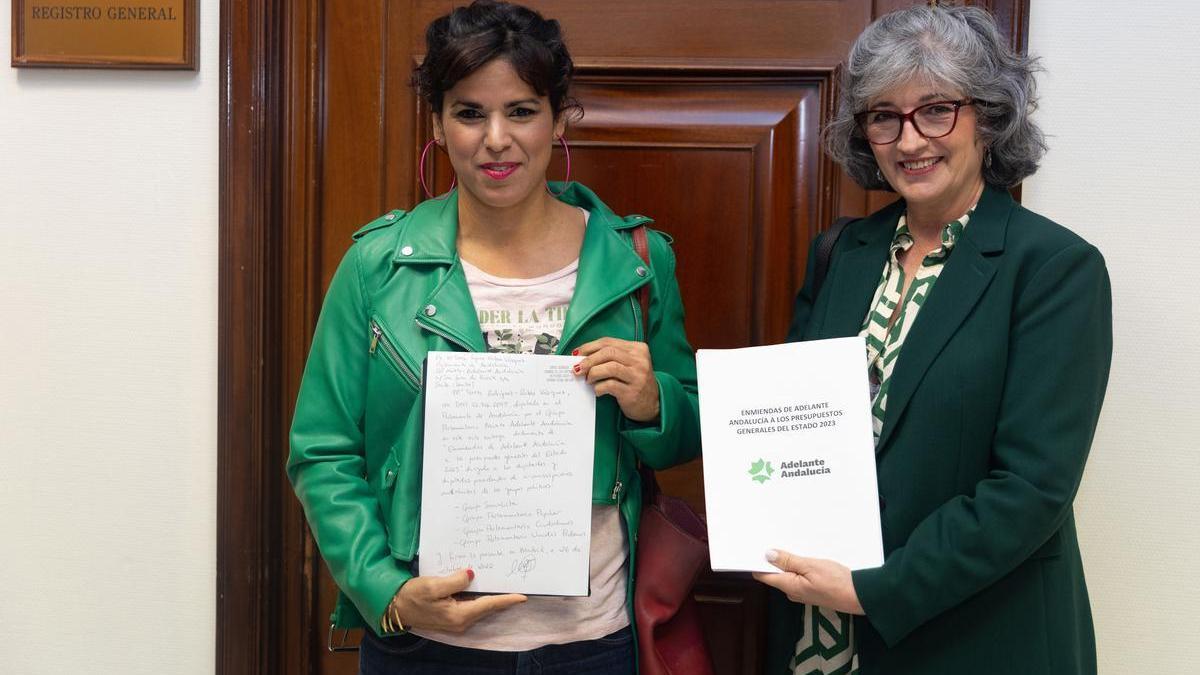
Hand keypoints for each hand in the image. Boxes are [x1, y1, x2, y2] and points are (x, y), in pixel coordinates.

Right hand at [384, 568, 526, 632]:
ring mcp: (456, 621)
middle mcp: (461, 622)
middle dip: (502, 598)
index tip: (523, 596)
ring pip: (480, 608)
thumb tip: (471, 574)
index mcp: (459, 615)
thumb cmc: (412, 596)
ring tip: (504, 585)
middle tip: (517, 586)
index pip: (489, 605)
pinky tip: (482, 588)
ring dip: (491, 598)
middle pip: (487, 608)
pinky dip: (480, 598)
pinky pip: (471, 607)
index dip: (506, 600)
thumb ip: (454, 580)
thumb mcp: (433, 585)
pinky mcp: (451, 617)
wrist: (394, 608)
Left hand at [572, 337, 659, 421]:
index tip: (576, 353)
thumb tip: (582, 357)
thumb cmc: (635, 382)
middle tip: (577, 368)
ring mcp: (638, 376)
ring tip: (588, 379)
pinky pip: (610, 385)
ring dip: (593, 373)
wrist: (653, 404)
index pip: (609, 342)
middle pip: (608, 352)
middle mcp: (640, 360)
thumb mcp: (628, 364)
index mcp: (638, 349)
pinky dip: (599, 387)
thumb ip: (610, 358)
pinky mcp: (632, 392)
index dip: (589, 347)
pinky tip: (597, 390)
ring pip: (609, 367)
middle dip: (588, 359)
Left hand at [752, 549, 864, 614]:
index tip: (757, 546)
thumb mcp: (811, 566)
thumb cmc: (837, 581)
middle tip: (774, 539)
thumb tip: (768, 555)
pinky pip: (800, 576)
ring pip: (788, 574)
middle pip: (776, 574)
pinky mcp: (812, 590)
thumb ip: (789, 561)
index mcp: (789, 586)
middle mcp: (792, 592)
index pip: (764, 575)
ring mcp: (802, 592)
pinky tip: (804, 555)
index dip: (758, 561)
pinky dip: (799, 565)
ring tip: (790, 543)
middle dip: (774, 558)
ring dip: (788, 560)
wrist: (860, 596)